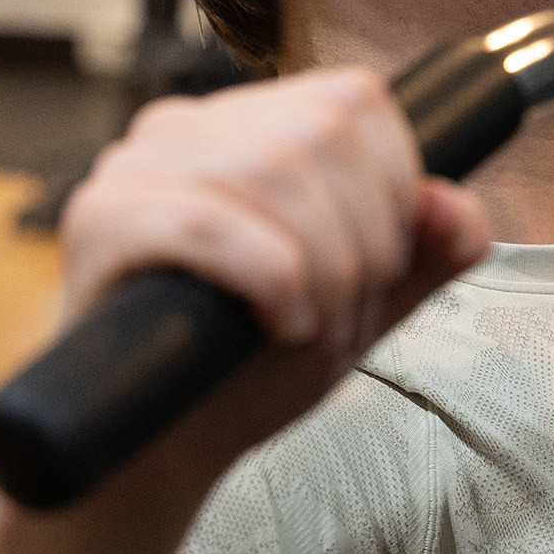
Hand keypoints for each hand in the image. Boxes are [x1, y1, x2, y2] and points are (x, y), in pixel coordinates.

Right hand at [56, 68, 492, 441]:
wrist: (159, 452)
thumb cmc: (245, 370)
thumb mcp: (358, 308)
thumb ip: (422, 257)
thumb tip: (456, 209)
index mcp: (243, 125)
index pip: (354, 100)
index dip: (395, 185)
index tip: (380, 265)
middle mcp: (182, 127)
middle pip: (323, 132)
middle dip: (363, 239)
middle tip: (342, 313)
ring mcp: (131, 167)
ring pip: (272, 170)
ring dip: (322, 269)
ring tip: (307, 327)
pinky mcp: (97, 219)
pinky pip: (208, 219)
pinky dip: (270, 279)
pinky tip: (273, 324)